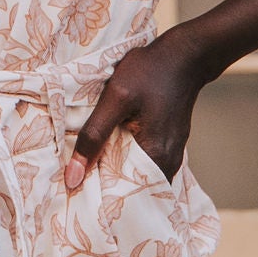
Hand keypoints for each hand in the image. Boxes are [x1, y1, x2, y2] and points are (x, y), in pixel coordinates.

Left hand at [65, 24, 219, 191]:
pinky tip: (108, 152)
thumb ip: (93, 136)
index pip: (125, 196)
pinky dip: (125, 161)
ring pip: (137, 176)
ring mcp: (171, 155)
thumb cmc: (149, 72)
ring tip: (88, 172)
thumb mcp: (115, 99)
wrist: (185, 55)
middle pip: (131, 189)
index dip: (99, 201)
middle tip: (76, 188)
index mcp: (156, 157)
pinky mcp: (169, 145)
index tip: (76, 200)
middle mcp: (168, 163)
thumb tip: (72, 178)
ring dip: (114, 174)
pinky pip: (144, 163)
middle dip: (105, 190)